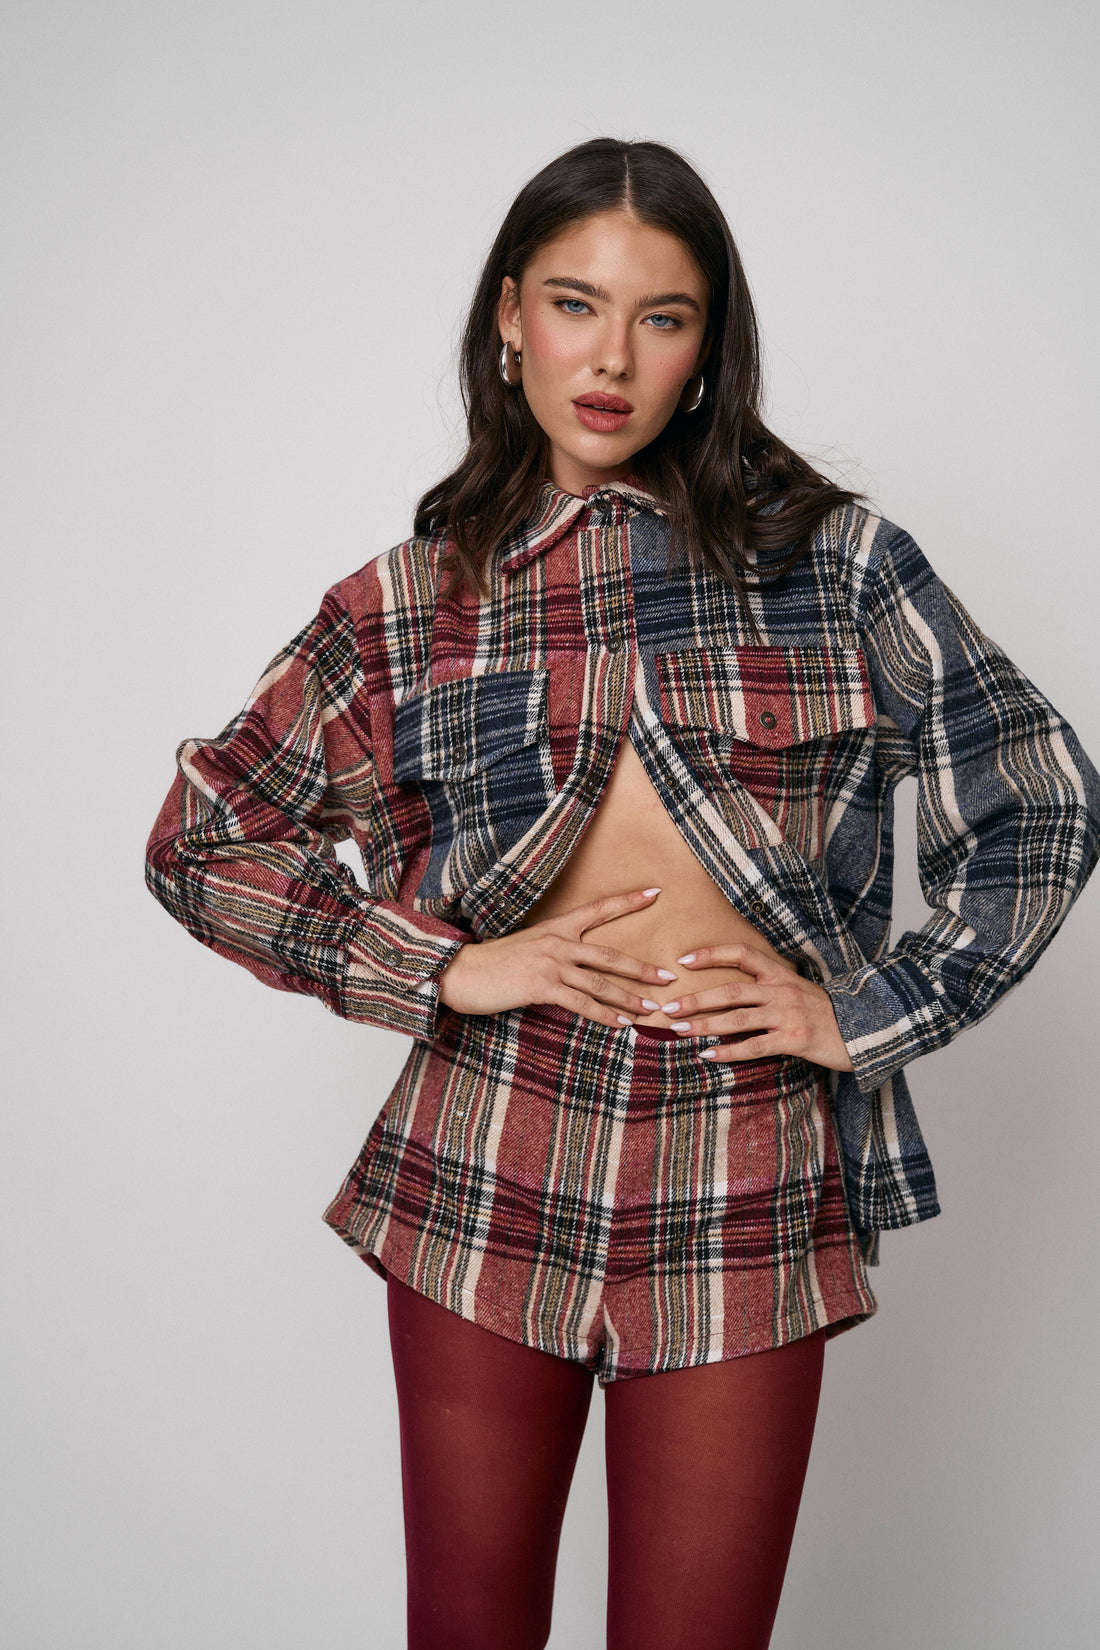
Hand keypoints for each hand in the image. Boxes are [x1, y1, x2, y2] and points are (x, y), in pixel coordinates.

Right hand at [436, 887, 678, 1029]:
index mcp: (555, 927)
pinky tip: (621, 1024)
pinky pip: (581, 1003)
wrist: (460, 972)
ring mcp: (551, 964)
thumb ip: (553, 954)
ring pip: (600, 983)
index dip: (627, 901)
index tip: (654, 893)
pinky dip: (604, 1015)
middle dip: (641, 969)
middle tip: (668, 977)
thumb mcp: (527, 948)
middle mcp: (558, 942)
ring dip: (629, 999)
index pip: (598, 909)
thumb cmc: (492, 965)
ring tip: (651, 1009)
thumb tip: (576, 970)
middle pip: (610, 954)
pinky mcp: (542, 986)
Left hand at [664, 942, 853, 1071]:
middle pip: (731, 990)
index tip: (684, 960)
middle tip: (668, 1008)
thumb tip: (731, 994)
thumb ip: (769, 988)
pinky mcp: (794, 1039)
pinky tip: (708, 1054)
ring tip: (679, 1031)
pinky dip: (729, 1051)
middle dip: (696, 999)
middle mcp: (782, 990)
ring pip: (737, 1018)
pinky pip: (755, 1046)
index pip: (742, 953)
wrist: (866, 1030)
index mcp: (781, 974)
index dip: (712, 954)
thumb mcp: (798, 991)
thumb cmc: (826, 1013)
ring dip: (704, 1025)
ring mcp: (788, 1015)